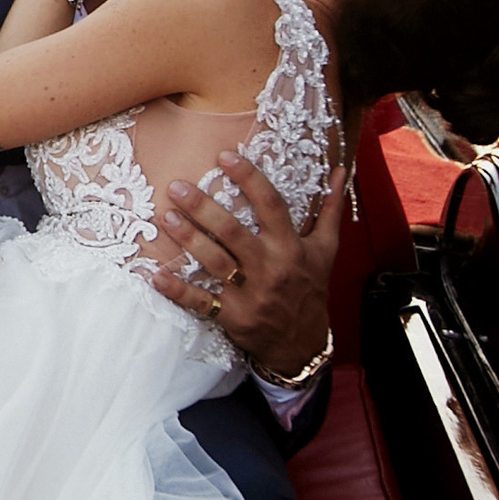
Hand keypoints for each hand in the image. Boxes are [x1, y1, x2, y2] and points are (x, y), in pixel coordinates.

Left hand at [149, 151, 340, 377]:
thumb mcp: (325, 250)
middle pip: (234, 232)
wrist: (302, 342)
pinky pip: (201, 302)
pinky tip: (156, 275)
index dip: (249, 179)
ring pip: (215, 262)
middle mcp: (270, 267)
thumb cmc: (310, 288)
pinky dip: (177, 291)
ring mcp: (250, 294)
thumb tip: (342, 170)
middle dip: (204, 208)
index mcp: (290, 247)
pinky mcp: (233, 316)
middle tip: (177, 187)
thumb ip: (331, 209)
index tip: (225, 156)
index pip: (270, 205)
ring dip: (189, 240)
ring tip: (166, 217)